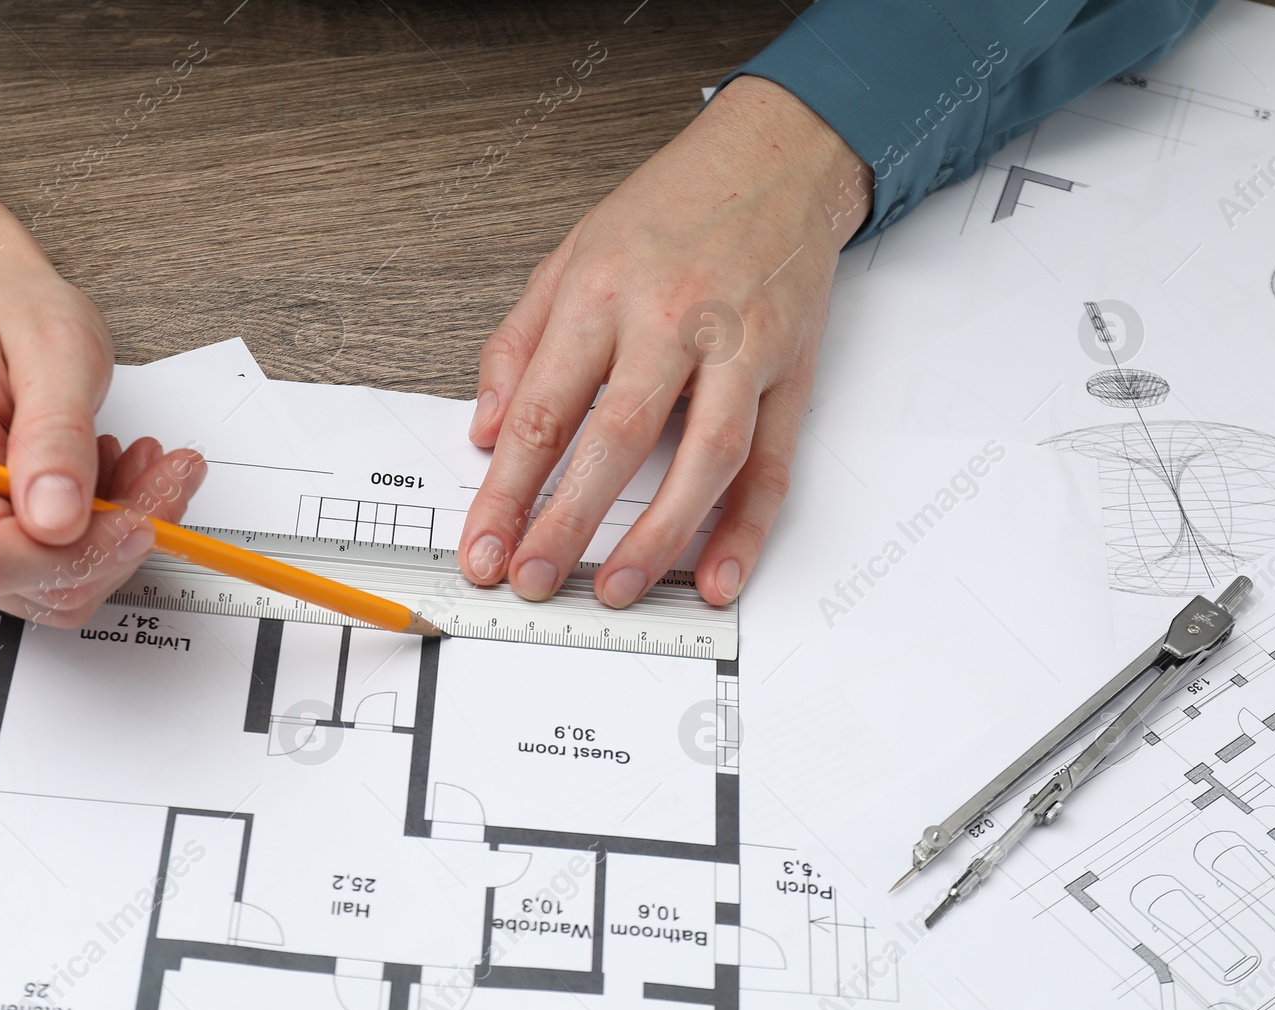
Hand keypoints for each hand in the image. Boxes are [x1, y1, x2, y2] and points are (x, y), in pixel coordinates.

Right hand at [0, 158, 206, 626]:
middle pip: (29, 583)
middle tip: (167, 471)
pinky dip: (93, 537)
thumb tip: (57, 521)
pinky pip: (45, 577)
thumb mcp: (55, 350)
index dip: (81, 553)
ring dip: (111, 535)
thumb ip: (56, 435)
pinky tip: (105, 482)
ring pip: (49, 589)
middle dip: (116, 538)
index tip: (146, 515)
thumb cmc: (4, 318)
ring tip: (133, 462)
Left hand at [458, 76, 869, 607]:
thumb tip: (486, 432)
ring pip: (703, 458)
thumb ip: (518, 344)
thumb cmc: (671, 209)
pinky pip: (772, 464)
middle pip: (615, 439)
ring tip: (619, 587)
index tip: (484, 546)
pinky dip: (748, 528)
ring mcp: (738, 348)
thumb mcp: (568, 255)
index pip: (542, 410)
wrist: (778, 157)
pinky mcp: (790, 371)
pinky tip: (722, 576)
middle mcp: (669, 320)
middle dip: (568, 522)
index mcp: (600, 293)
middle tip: (534, 579)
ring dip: (661, 535)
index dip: (506, 490)